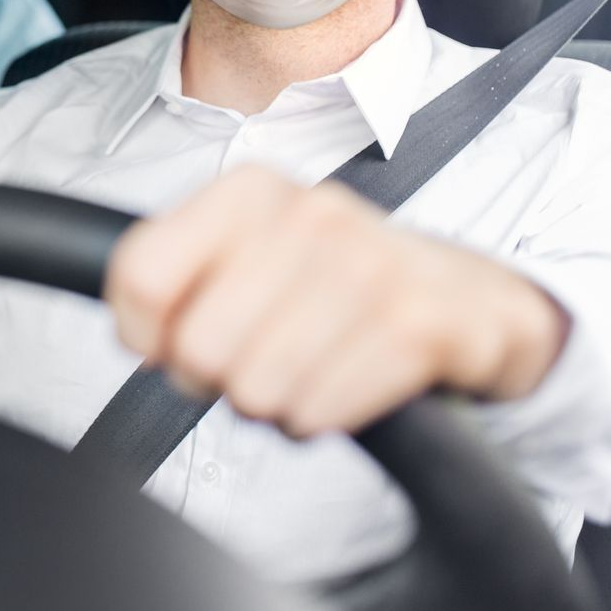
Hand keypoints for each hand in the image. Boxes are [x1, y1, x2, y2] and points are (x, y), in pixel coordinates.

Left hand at [103, 164, 568, 437]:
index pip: (141, 275)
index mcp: (248, 193)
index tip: (167, 344)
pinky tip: (345, 385)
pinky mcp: (419, 325)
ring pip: (255, 388)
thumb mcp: (250, 254)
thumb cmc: (336, 282)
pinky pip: (320, 411)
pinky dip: (322, 417)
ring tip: (306, 371)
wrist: (471, 298)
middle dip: (216, 378)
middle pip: (197, 347)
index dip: (143, 333)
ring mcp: (369, 267)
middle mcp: (307, 215)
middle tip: (252, 362)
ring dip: (274, 403)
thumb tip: (138, 337)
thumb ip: (174, 278)